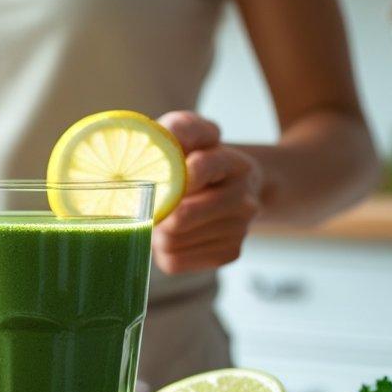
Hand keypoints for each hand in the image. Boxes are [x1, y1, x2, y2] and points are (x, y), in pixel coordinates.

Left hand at [153, 111, 263, 273]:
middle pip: (180, 218)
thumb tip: (163, 144)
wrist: (228, 184)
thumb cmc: (194, 157)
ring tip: (162, 217)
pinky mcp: (229, 253)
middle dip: (155, 213)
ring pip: (173, 242)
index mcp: (234, 164)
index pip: (198, 171)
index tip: (156, 179)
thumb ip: (179, 129)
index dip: (169, 179)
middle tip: (147, 204)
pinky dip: (163, 251)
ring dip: (157, 231)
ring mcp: (240, 229)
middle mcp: (244, 199)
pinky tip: (171, 235)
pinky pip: (176, 262)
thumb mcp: (188, 132)